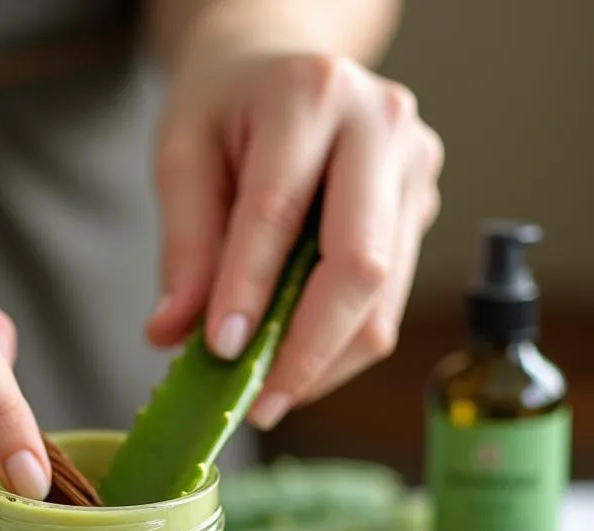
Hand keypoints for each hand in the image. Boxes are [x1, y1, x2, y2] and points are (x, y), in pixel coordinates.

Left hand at [146, 13, 443, 428]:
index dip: (249, 292)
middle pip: (359, 267)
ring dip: (323, 363)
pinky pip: (386, 305)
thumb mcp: (183, 155)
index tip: (221, 353)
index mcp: (311, 95)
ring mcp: (414, 169)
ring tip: (268, 393)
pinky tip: (295, 360)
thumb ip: (183, 247)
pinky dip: (338, 347)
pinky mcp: (420, 208)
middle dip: (306, 351)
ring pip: (381, 302)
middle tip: (258, 404)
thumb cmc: (225, 106)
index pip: (279, 213)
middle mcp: (381, 126)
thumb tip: (172, 335)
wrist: (282, 64)